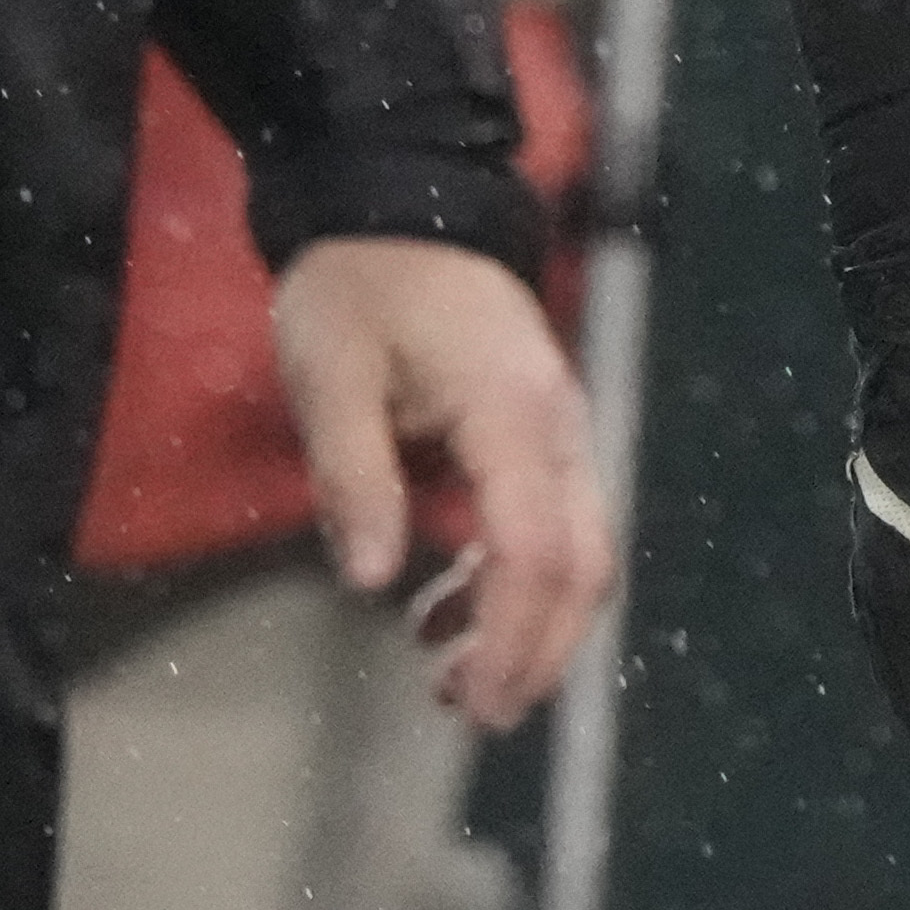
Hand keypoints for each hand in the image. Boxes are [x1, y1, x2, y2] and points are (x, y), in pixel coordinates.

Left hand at [267, 234, 612, 730]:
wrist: (400, 195)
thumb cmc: (358, 283)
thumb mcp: (330, 374)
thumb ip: (356, 477)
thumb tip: (374, 580)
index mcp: (510, 412)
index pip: (531, 549)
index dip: (509, 637)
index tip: (469, 701)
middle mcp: (558, 424)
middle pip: (580, 562)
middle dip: (537, 651)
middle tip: (473, 714)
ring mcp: (560, 424)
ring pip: (578, 548)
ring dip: (528, 623)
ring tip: (447, 679)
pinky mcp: (542, 426)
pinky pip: (553, 519)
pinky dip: (513, 578)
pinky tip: (443, 607)